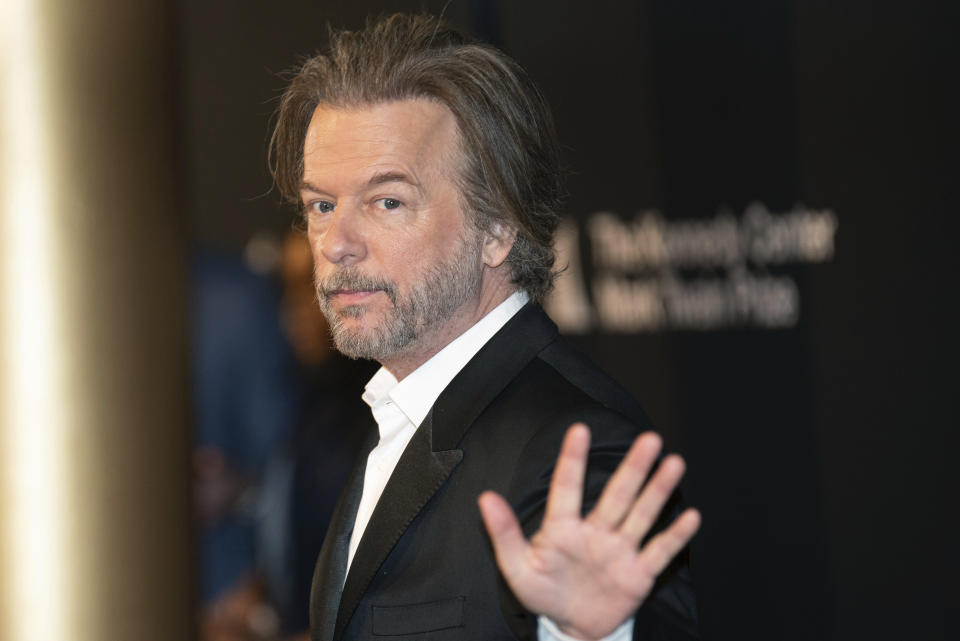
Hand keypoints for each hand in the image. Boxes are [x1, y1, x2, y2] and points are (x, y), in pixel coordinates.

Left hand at [478, 423, 700, 640]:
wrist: (572, 626)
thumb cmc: (543, 592)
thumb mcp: (516, 567)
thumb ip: (503, 533)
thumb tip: (485, 497)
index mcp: (563, 528)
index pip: (568, 487)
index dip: (572, 459)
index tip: (579, 430)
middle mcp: (596, 532)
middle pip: (617, 494)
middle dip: (633, 467)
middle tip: (648, 439)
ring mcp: (619, 551)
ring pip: (641, 515)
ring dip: (658, 491)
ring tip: (673, 463)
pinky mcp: (638, 574)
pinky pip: (659, 552)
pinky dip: (674, 536)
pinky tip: (690, 515)